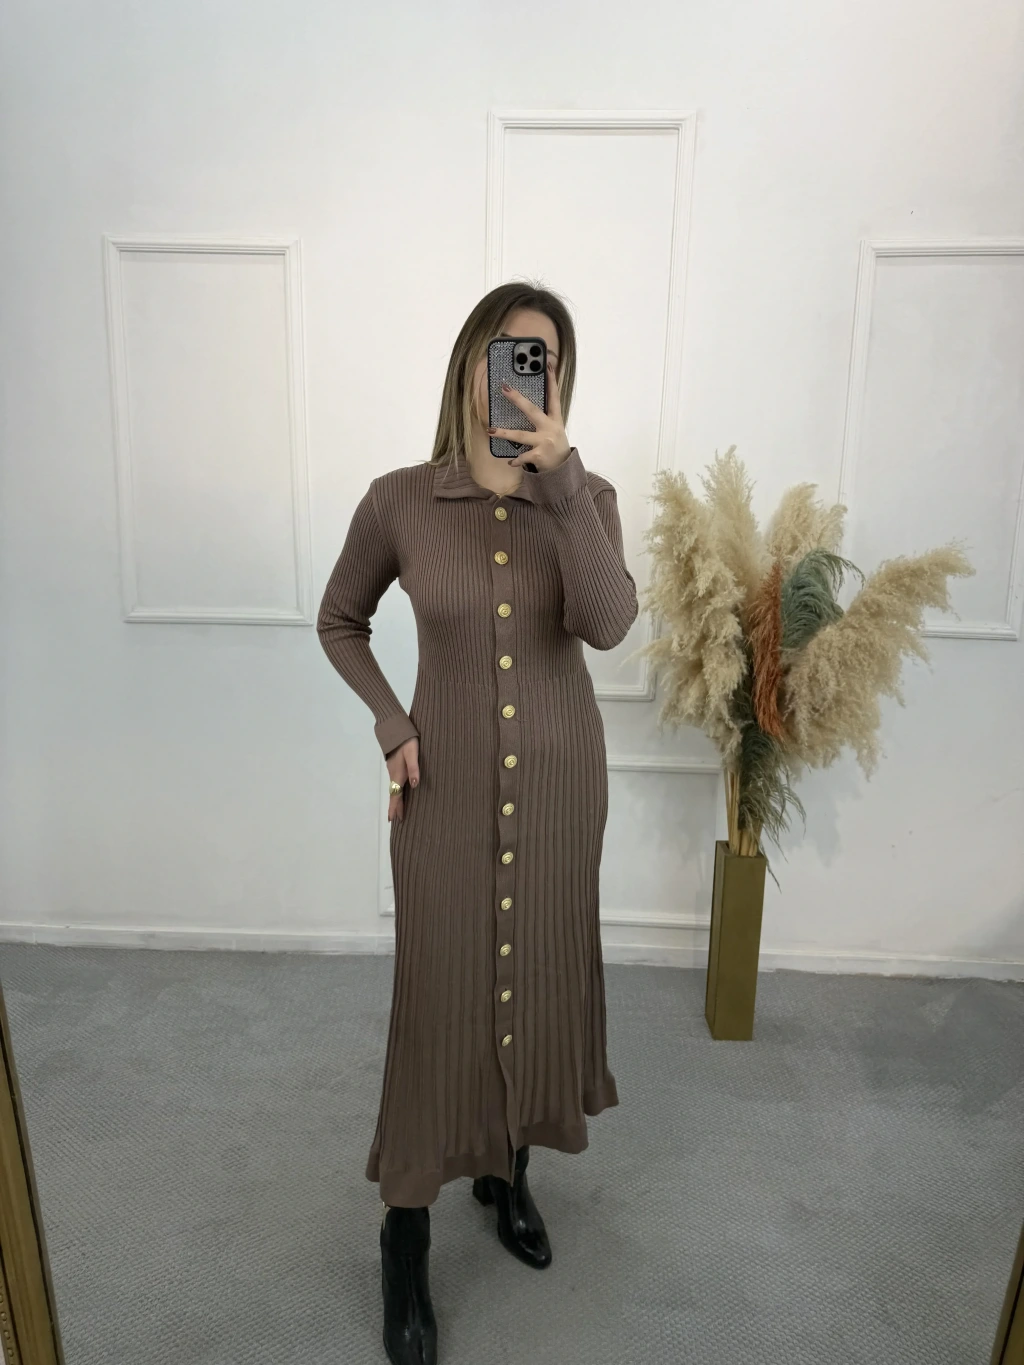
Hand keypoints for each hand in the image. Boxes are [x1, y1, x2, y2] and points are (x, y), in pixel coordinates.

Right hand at [385, 738, 419, 821]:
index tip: (393, 819)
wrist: (396, 730)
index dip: (395, 807)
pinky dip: (396, 791)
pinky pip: (395, 783)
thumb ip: (414, 768)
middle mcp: (394, 775)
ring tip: (398, 809)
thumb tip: (415, 785)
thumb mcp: (412, 754)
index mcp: (398, 775)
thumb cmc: (406, 742)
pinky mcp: (394, 766)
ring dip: (396, 800)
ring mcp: (393, 770)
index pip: (396, 795)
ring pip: (394, 789)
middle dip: (395, 807)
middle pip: (394, 794)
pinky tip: (400, 791)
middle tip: (396, 819)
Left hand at [487, 356, 570, 470]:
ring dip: (505, 433)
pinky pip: (523, 457)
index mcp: (555, 419)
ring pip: (521, 435)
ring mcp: (545, 442)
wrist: (563, 469)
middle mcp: (550, 428)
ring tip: (491, 430)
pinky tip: (510, 462)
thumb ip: (543, 417)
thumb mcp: (554, 428)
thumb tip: (525, 403)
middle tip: (504, 389)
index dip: (551, 381)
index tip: (547, 366)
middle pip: (532, 411)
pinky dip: (516, 460)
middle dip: (517, 399)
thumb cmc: (555, 445)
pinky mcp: (540, 456)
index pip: (554, 397)